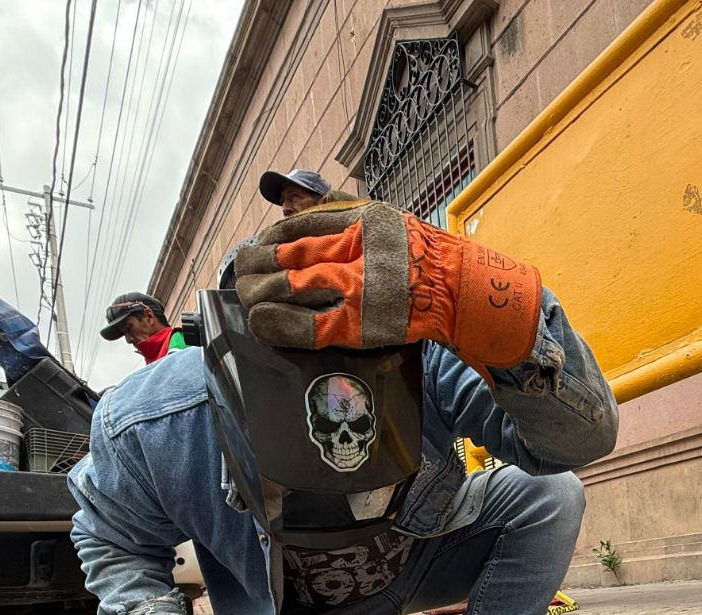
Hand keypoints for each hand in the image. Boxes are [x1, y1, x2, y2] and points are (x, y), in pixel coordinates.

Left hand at [231, 199, 541, 369]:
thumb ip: (340, 207)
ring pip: (288, 288)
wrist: (458, 290)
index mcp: (357, 222)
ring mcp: (354, 289)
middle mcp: (353, 251)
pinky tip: (260, 321)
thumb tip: (292, 200)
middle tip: (243, 273)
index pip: (295, 227)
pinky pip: (305, 326)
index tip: (258, 246)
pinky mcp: (356, 324)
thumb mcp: (381, 215)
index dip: (268, 239)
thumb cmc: (421, 254)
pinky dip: (277, 324)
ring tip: (247, 296)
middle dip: (255, 265)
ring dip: (259, 293)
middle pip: (284, 255)